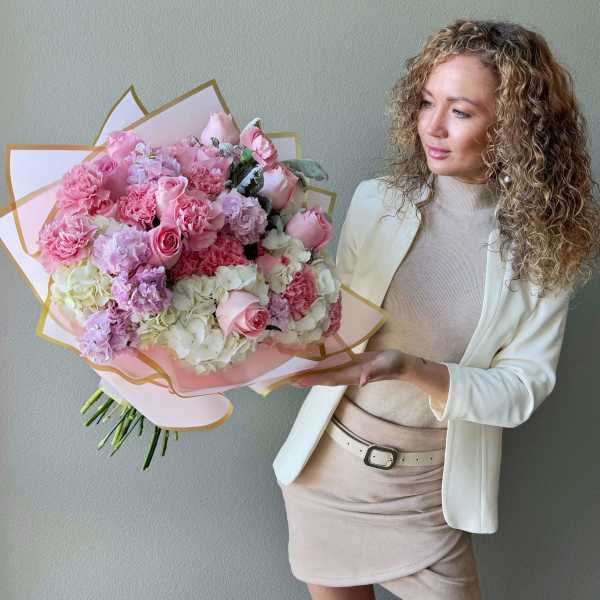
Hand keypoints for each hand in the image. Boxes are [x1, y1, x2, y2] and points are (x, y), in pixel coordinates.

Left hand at [289, 349, 409, 387]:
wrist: (401, 364)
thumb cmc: (394, 363)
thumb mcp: (386, 364)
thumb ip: (375, 372)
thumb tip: (363, 382)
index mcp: (353, 375)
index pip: (329, 378)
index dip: (313, 380)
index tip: (297, 381)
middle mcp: (347, 375)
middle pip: (322, 379)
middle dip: (305, 380)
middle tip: (286, 380)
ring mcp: (348, 371)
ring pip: (325, 374)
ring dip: (310, 375)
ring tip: (293, 375)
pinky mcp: (350, 364)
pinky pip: (331, 367)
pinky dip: (319, 367)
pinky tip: (311, 364)